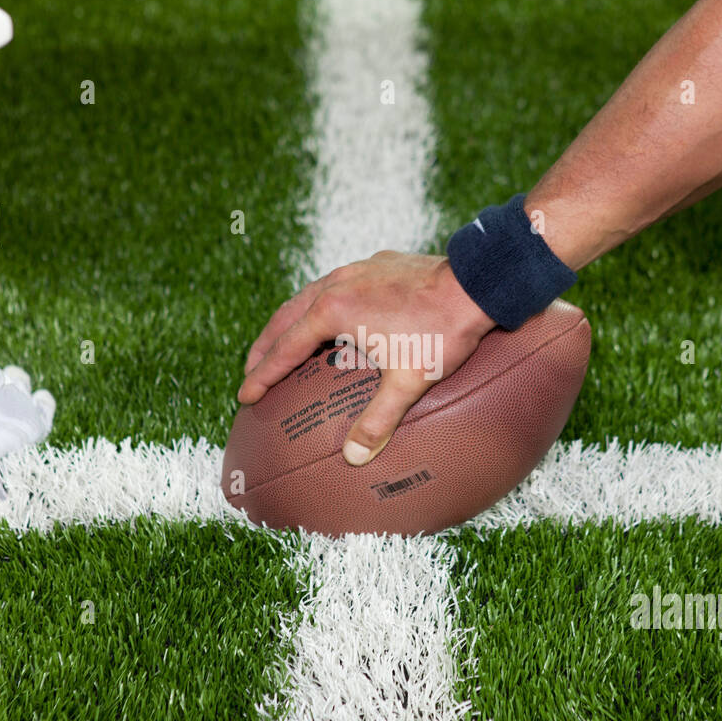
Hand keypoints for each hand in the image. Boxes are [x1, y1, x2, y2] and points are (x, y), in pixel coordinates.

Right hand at [238, 252, 494, 465]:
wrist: (476, 282)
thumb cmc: (441, 332)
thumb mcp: (408, 383)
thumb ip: (377, 421)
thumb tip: (352, 457)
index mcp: (331, 312)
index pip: (285, 349)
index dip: (262, 375)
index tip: (245, 395)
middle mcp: (335, 284)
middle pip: (285, 318)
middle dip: (265, 346)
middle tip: (251, 371)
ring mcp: (357, 269)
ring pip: (308, 295)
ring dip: (290, 321)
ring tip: (283, 342)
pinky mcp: (378, 262)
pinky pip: (337, 284)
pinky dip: (320, 304)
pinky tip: (333, 315)